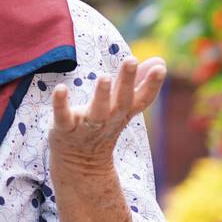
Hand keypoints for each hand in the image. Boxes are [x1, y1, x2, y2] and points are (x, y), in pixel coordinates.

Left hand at [49, 55, 166, 171]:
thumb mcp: (123, 106)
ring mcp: (87, 126)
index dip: (152, 85)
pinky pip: (63, 117)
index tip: (159, 69)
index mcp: (124, 112)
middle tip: (131, 60)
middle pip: (121, 102)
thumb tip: (161, 62)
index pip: (142, 100)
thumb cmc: (103, 125)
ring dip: (102, 95)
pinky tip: (60, 89)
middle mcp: (109, 119)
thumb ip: (139, 83)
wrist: (80, 161)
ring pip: (97, 112)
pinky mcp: (65, 129)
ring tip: (105, 77)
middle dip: (127, 82)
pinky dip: (61, 104)